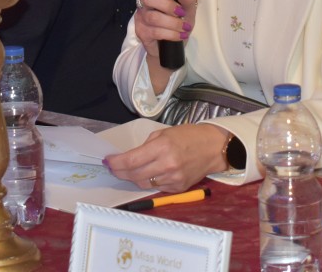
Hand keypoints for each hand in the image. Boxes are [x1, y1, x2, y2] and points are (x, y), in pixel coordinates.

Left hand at [105, 123, 227, 192]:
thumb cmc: (188, 136)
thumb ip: (146, 146)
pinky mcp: (178, 188)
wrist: (213, 148)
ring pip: (143, 184)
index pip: (131, 160)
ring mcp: (173, 179)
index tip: (108, 161)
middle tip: (114, 167)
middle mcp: (167, 165)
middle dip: (120, 172)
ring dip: (133, 177)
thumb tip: (129, 158)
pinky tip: (150, 173)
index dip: (116, 163)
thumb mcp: (164, 133)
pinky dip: (150, 181)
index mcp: (162, 147)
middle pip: (134, 175)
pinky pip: (156, 187)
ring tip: (129, 170)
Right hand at [132, 0, 195, 62]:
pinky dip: (171, 34)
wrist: (174, 47)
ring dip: (173, 23)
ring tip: (184, 27)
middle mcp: (143, 4)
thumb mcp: (188, 10)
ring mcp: (141, 18)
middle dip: (168, 5)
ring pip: (153, 17)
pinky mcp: (142, 33)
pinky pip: (155, 31)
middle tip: (181, 12)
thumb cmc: (179, 23)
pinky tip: (180, 35)